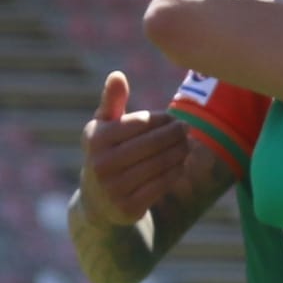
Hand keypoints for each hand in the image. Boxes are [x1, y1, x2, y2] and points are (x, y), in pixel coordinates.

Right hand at [77, 72, 189, 226]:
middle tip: (188, 128)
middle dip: (176, 133)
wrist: (98, 202)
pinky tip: (180, 163)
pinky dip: (176, 170)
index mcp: (95, 139)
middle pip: (155, 143)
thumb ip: (112, 101)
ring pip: (162, 163)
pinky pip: (164, 183)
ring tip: (187, 144)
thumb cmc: (108, 152)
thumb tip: (117, 74)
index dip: (163, 119)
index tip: (173, 117)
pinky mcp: (128, 207)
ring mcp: (114, 188)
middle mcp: (101, 164)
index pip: (142, 122)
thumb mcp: (104, 127)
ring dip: (181, 151)